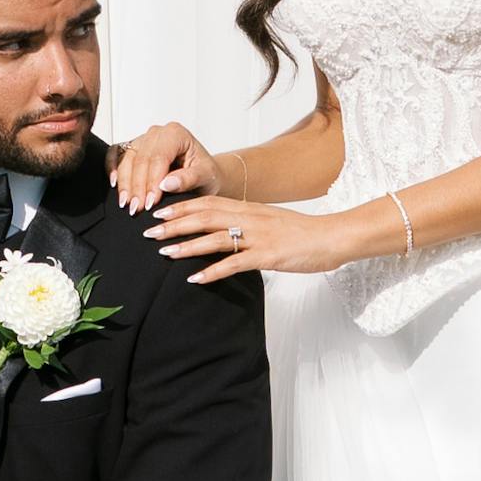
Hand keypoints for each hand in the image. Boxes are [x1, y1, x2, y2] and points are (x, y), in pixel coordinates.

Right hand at [113, 123, 218, 214]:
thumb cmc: (206, 175)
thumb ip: (188, 178)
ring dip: (125, 183)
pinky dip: (111, 167)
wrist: (203, 176)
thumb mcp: (205, 177)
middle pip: (140, 159)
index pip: (158, 158)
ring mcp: (143, 139)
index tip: (150, 203)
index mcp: (175, 133)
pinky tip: (114, 184)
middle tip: (136, 209)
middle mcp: (157, 133)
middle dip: (137, 187)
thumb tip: (166, 184)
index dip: (152, 182)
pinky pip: (115, 153)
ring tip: (127, 204)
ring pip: (126, 159)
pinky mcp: (133, 147)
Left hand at [146, 191, 358, 284]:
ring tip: (164, 252)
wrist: (332, 237)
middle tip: (149, 230)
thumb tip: (221, 227)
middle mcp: (250, 218)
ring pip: (215, 238)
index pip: (208, 201)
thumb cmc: (301, 232)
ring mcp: (259, 237)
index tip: (158, 209)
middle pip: (205, 216)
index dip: (181, 205)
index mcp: (249, 208)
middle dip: (174, 223)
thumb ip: (246, 221)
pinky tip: (195, 279)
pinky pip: (235, 263)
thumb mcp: (269, 220)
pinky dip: (213, 271)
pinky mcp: (268, 256)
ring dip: (187, 245)